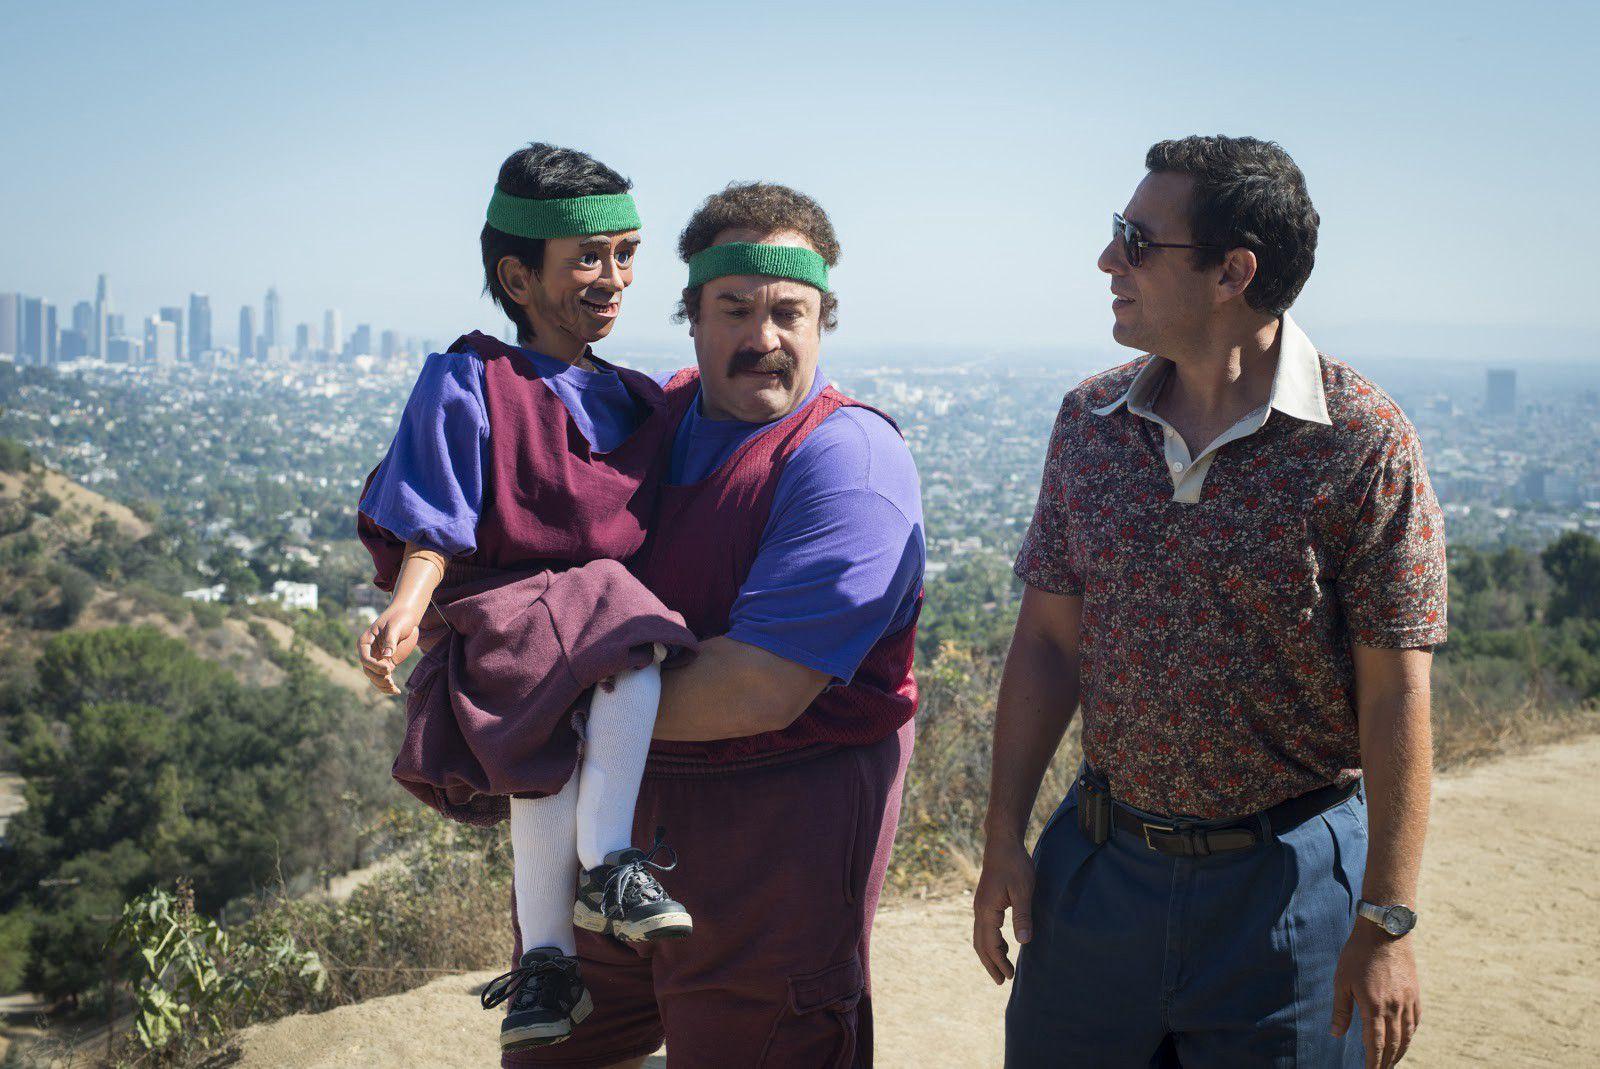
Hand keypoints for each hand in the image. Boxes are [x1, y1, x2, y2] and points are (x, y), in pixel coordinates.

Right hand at [357, 599, 423, 693]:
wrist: (407, 616)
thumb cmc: (399, 617)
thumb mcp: (395, 626)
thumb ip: (390, 641)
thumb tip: (386, 656)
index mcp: (365, 642)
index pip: (364, 659)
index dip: (374, 666)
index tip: (388, 669)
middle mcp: (369, 652)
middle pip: (368, 670)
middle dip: (378, 678)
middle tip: (391, 680)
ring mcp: (378, 658)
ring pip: (375, 677)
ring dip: (383, 685)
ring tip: (394, 689)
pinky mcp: (388, 662)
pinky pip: (384, 677)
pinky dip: (389, 685)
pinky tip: (397, 691)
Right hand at [972, 834, 1034, 983]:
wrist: (1002, 844)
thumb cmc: (1015, 865)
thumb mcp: (1023, 891)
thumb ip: (1022, 917)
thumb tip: (1024, 942)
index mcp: (987, 910)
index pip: (990, 944)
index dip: (999, 962)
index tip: (1008, 977)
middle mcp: (979, 910)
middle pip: (980, 944)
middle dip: (990, 963)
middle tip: (1001, 981)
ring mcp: (980, 905)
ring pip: (980, 936)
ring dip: (990, 953)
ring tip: (1002, 967)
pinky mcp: (985, 901)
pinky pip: (984, 927)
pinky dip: (991, 941)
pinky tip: (1003, 943)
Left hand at [1331, 922, 1420, 1067]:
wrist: (1385, 931)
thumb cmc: (1357, 954)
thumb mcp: (1342, 980)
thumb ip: (1341, 1009)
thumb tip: (1336, 1034)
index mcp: (1374, 1006)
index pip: (1375, 1044)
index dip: (1373, 1062)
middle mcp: (1394, 1007)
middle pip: (1393, 1044)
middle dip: (1387, 1061)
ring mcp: (1408, 1000)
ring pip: (1407, 1035)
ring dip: (1401, 1052)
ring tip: (1393, 1062)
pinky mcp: (1415, 993)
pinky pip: (1415, 1020)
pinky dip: (1411, 1034)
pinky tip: (1406, 1039)